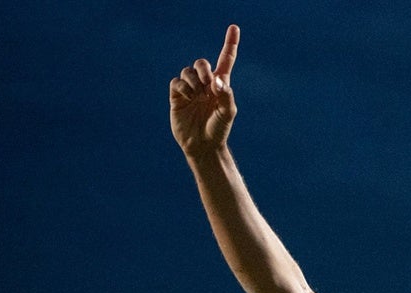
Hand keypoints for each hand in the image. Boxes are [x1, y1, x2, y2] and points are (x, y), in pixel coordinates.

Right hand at [170, 25, 239, 154]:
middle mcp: (205, 85)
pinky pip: (176, 82)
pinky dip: (183, 87)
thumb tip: (217, 80)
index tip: (234, 27)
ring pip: (188, 71)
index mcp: (221, 85)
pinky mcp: (177, 97)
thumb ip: (226, 95)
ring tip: (197, 95)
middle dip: (204, 68)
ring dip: (193, 80)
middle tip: (209, 83)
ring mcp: (190, 90)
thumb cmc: (219, 129)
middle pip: (202, 63)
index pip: (226, 59)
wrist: (203, 146)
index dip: (230, 43)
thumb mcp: (228, 112)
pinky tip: (189, 98)